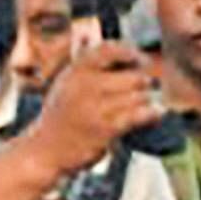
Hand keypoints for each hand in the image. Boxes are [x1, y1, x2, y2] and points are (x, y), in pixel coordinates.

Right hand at [17, 45, 164, 178]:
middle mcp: (85, 85)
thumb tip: (127, 50)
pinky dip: (152, 114)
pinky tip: (155, 115)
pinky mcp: (105, 129)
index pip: (109, 50)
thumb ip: (91, 65)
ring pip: (139, 96)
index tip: (139, 60)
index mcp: (76, 70)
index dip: (130, 52)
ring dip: (147, 101)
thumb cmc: (62, 114)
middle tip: (144, 88)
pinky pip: (139, 115)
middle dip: (144, 83)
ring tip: (144, 105)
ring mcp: (95, 108)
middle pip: (134, 76)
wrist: (46, 149)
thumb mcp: (67, 82)